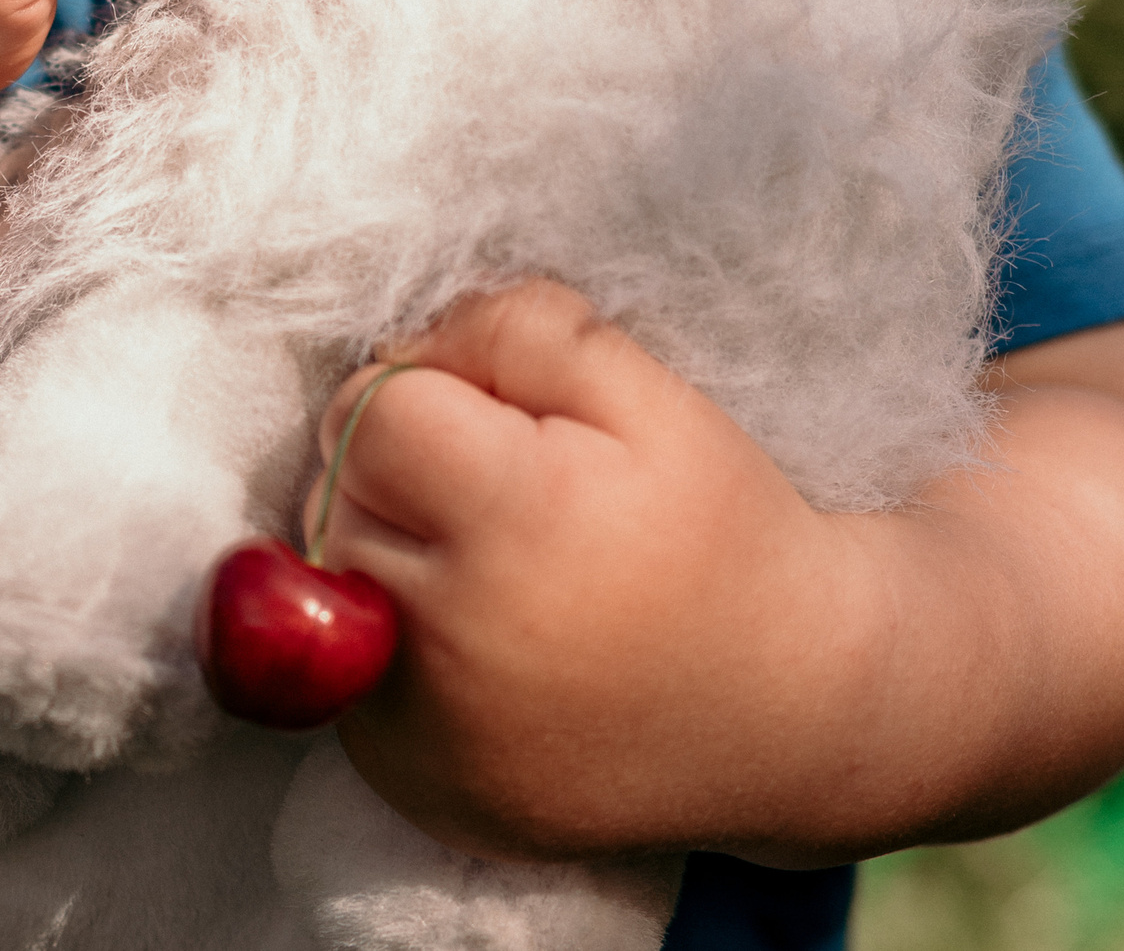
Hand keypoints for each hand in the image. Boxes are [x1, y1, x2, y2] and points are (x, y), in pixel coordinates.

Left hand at [306, 281, 861, 862]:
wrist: (797, 712)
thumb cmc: (721, 532)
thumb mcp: (644, 391)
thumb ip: (513, 331)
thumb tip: (402, 349)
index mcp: (510, 522)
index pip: (368, 412)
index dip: (423, 389)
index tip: (493, 417)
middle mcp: (450, 641)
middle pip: (334, 495)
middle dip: (394, 468)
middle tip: (501, 488)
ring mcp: (429, 736)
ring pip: (326, 584)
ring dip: (381, 548)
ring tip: (493, 560)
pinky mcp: (420, 792)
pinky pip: (348, 680)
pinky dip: (392, 643)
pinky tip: (484, 639)